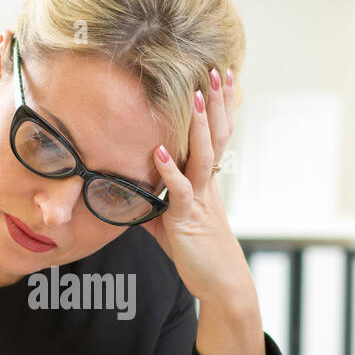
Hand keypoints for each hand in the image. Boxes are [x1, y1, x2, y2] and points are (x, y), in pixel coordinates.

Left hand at [144, 66, 251, 306]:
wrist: (222, 286)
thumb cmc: (199, 255)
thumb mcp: (172, 226)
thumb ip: (156, 206)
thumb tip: (133, 196)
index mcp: (205, 183)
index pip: (215, 137)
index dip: (217, 108)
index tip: (216, 78)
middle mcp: (207, 186)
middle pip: (217, 136)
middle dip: (217, 102)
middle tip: (216, 68)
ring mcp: (201, 201)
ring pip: (204, 156)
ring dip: (200, 125)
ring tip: (197, 95)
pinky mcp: (189, 220)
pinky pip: (181, 192)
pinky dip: (170, 170)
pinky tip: (159, 150)